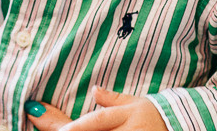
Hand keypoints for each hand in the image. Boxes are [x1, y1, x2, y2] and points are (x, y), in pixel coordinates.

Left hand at [25, 87, 167, 130]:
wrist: (179, 127)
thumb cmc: (156, 117)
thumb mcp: (136, 103)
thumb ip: (113, 99)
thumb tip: (94, 90)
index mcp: (125, 117)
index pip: (94, 123)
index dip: (69, 126)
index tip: (43, 120)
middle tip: (37, 119)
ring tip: (50, 126)